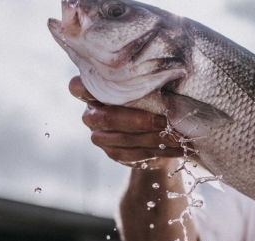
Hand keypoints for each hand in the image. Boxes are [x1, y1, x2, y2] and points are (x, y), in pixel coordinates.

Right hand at [68, 76, 188, 163]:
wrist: (160, 128)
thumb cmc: (155, 96)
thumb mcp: (151, 84)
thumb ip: (148, 79)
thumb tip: (171, 73)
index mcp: (94, 89)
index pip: (78, 88)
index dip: (89, 89)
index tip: (118, 87)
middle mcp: (91, 112)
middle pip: (105, 117)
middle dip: (137, 120)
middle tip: (164, 121)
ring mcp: (99, 134)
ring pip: (120, 139)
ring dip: (151, 138)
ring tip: (176, 136)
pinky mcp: (113, 152)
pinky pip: (132, 154)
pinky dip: (157, 151)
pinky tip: (176, 147)